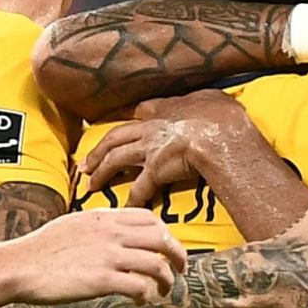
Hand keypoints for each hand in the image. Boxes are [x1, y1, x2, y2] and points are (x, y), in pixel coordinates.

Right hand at [10, 208, 189, 304]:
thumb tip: (109, 233)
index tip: (166, 246)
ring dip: (167, 279)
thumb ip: (96, 226)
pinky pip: (139, 286)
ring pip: (157, 263)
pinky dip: (147, 294)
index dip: (165, 233)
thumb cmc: (38, 249)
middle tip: (181, 268)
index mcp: (103, 217)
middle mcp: (111, 233)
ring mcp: (108, 256)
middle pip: (162, 238)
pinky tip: (141, 300)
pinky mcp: (102, 280)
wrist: (18, 265)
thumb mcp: (71, 224)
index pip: (150, 217)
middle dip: (178, 255)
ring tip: (165, 290)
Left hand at [83, 91, 264, 206]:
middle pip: (114, 137)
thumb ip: (205, 101)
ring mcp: (149, 149)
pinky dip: (131, 200)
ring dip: (101, 172)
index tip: (107, 122)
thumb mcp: (214, 99)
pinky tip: (125, 208)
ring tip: (90, 185)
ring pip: (115, 159)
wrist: (221, 136)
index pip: (135, 110)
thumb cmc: (223, 117)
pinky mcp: (155, 170)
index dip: (119, 116)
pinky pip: (139, 189)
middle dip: (97, 150)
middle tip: (85, 163)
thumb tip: (212, 101)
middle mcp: (150, 128)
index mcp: (164, 109)